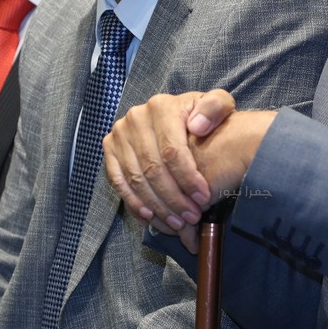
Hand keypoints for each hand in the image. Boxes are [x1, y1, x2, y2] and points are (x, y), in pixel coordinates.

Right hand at [102, 89, 273, 250]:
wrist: (176, 116)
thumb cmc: (201, 116)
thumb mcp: (218, 105)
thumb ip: (216, 108)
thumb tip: (197, 126)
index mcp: (161, 107)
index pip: (172, 151)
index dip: (188, 178)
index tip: (203, 199)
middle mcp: (135, 118)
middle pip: (153, 168)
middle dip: (174, 198)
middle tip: (191, 217)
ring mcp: (119, 134)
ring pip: (136, 179)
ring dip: (157, 206)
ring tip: (177, 223)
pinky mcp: (109, 148)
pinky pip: (118, 181)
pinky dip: (133, 202)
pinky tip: (150, 217)